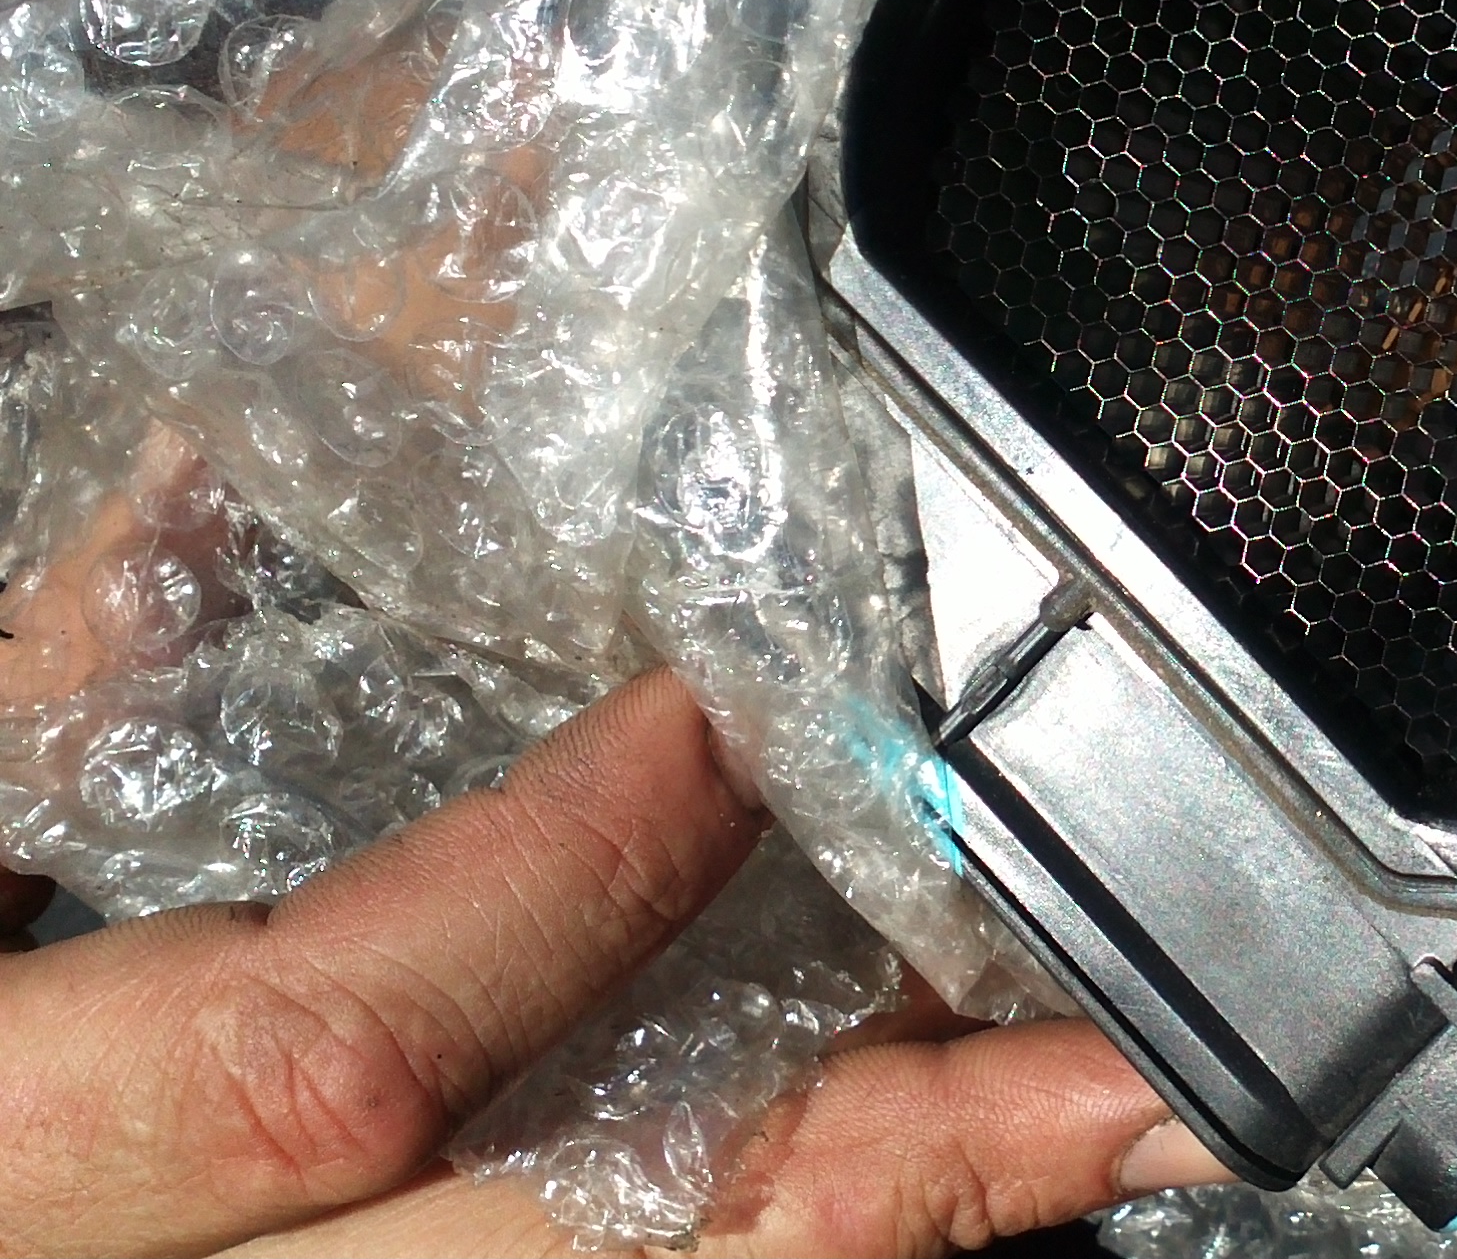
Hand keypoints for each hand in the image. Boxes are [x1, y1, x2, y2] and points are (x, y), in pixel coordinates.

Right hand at [0, 670, 1231, 1258]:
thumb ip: (35, 685)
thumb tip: (226, 477)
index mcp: (7, 1151)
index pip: (341, 1038)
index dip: (568, 874)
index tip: (740, 721)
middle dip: (884, 1171)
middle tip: (1141, 1085)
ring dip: (878, 1237)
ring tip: (1103, 1139)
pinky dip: (751, 1258)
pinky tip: (904, 1191)